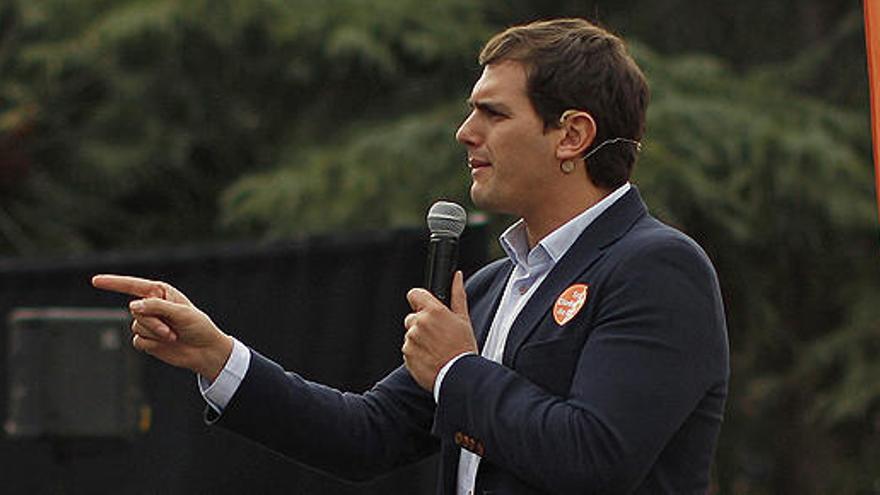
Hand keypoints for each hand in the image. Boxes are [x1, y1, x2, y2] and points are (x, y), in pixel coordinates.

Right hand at [91, 275, 232, 380]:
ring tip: (173, 336)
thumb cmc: (198, 327)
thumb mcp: (181, 313)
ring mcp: (148, 323)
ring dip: (155, 334)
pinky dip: (152, 344)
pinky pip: (138, 340)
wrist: (204, 351)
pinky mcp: (146, 339)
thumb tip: (133, 305)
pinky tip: (166, 344)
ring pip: (136, 326)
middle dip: (153, 321)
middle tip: (172, 329)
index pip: (133, 285)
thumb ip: (157, 307)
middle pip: (135, 310)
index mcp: (161, 293)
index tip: (95, 281)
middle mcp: (151, 306)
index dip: (114, 283)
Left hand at [402, 271, 476, 390]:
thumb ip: (457, 294)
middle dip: (421, 324)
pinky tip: (430, 357)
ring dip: (419, 340)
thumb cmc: (463, 349)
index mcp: (433, 311)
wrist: (459, 376)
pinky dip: (416, 353)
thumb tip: (456, 276)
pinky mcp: (406, 355)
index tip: (425, 308)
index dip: (420, 300)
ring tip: (435, 349)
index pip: (414, 294)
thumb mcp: (464, 319)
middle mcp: (419, 323)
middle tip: (437, 336)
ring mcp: (410, 340)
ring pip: (410, 334)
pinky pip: (408, 350)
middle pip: (412, 317)